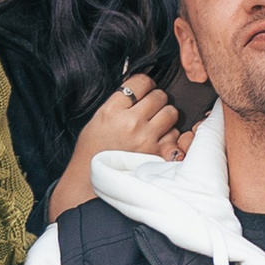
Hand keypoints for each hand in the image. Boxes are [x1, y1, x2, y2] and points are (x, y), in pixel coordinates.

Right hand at [49, 73, 187, 218]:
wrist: (90, 182)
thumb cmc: (92, 151)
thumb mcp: (98, 119)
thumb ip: (118, 103)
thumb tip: (138, 89)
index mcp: (113, 111)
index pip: (140, 82)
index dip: (145, 83)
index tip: (144, 89)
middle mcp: (131, 123)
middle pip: (160, 96)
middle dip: (157, 100)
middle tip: (150, 108)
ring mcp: (147, 139)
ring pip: (171, 113)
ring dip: (165, 117)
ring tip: (154, 124)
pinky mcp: (157, 154)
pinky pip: (174, 135)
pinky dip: (169, 136)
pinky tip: (158, 139)